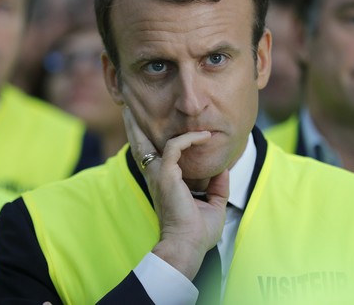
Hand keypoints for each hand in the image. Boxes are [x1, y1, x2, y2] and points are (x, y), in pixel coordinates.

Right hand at [123, 107, 228, 279]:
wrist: (187, 246)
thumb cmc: (197, 232)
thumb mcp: (213, 205)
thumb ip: (217, 186)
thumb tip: (224, 169)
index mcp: (163, 183)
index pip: (152, 156)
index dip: (149, 140)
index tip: (152, 127)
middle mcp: (156, 177)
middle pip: (139, 146)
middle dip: (133, 127)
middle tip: (129, 109)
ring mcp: (159, 175)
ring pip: (148, 140)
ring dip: (146, 124)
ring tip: (143, 108)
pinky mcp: (166, 175)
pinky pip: (175, 146)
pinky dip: (189, 138)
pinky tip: (204, 136)